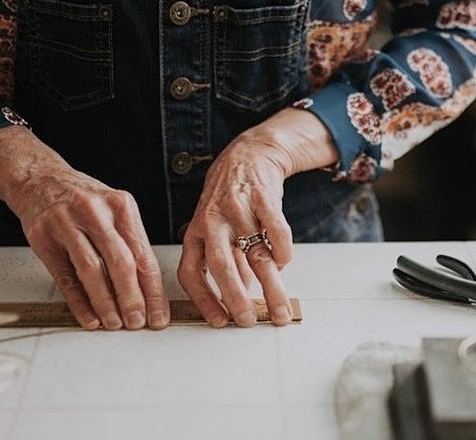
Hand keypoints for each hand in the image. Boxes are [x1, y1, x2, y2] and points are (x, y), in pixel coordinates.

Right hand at [0, 126, 169, 330]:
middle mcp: (95, 212)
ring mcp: (66, 223)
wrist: (40, 178)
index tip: (158, 314)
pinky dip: (78, 301)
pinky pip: (64, 276)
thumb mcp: (113, 208)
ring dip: (105, 303)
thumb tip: (148, 289)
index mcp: (120, 205)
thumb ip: (130, 242)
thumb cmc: (82, 198)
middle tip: (137, 322)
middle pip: (120, 262)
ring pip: (91, 271)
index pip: (143, 254)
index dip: (153, 289)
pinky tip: (89, 316)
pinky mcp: (43, 237)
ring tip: (114, 323)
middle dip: (131, 298)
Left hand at [178, 108, 337, 326]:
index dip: (202, 299)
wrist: (249, 155)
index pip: (190, 271)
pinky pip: (276, 231)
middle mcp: (213, 220)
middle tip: (247, 321)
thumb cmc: (230, 197)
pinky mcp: (263, 197)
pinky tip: (285, 262)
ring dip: (270, 286)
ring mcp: (238, 208)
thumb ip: (227, 260)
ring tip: (280, 309)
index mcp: (196, 231)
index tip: (219, 321)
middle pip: (220, 264)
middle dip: (233, 297)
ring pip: (254, 253)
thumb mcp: (216, 227)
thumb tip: (241, 294)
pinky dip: (283, 252)